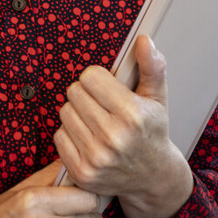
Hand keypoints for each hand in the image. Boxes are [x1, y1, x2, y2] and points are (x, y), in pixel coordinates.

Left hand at [55, 36, 193, 217]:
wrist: (153, 176)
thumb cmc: (152, 131)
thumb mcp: (158, 97)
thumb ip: (152, 66)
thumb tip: (143, 41)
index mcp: (133, 114)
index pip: (90, 77)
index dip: (98, 79)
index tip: (108, 88)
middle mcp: (113, 137)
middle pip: (75, 92)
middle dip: (87, 94)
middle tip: (102, 104)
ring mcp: (96, 157)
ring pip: (65, 112)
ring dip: (77, 112)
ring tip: (96, 120)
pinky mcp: (82, 172)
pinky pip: (59, 136)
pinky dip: (71, 133)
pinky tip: (88, 137)